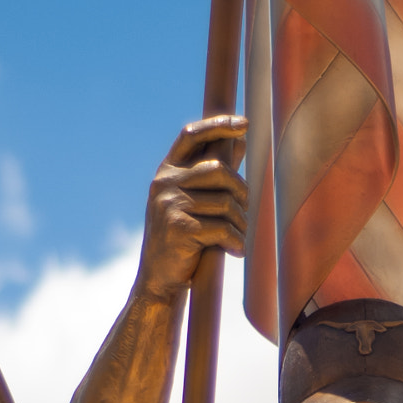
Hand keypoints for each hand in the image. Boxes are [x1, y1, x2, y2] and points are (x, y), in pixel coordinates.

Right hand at [136, 115, 248, 301]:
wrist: (158, 277)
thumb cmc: (181, 236)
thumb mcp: (192, 199)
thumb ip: (214, 171)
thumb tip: (240, 140)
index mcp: (167, 171)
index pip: (191, 135)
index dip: (218, 124)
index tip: (244, 124)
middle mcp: (164, 183)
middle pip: (219, 170)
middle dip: (241, 192)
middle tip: (244, 211)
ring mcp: (170, 204)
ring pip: (226, 203)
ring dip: (241, 223)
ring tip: (239, 237)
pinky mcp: (179, 228)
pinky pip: (223, 229)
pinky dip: (236, 242)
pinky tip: (237, 252)